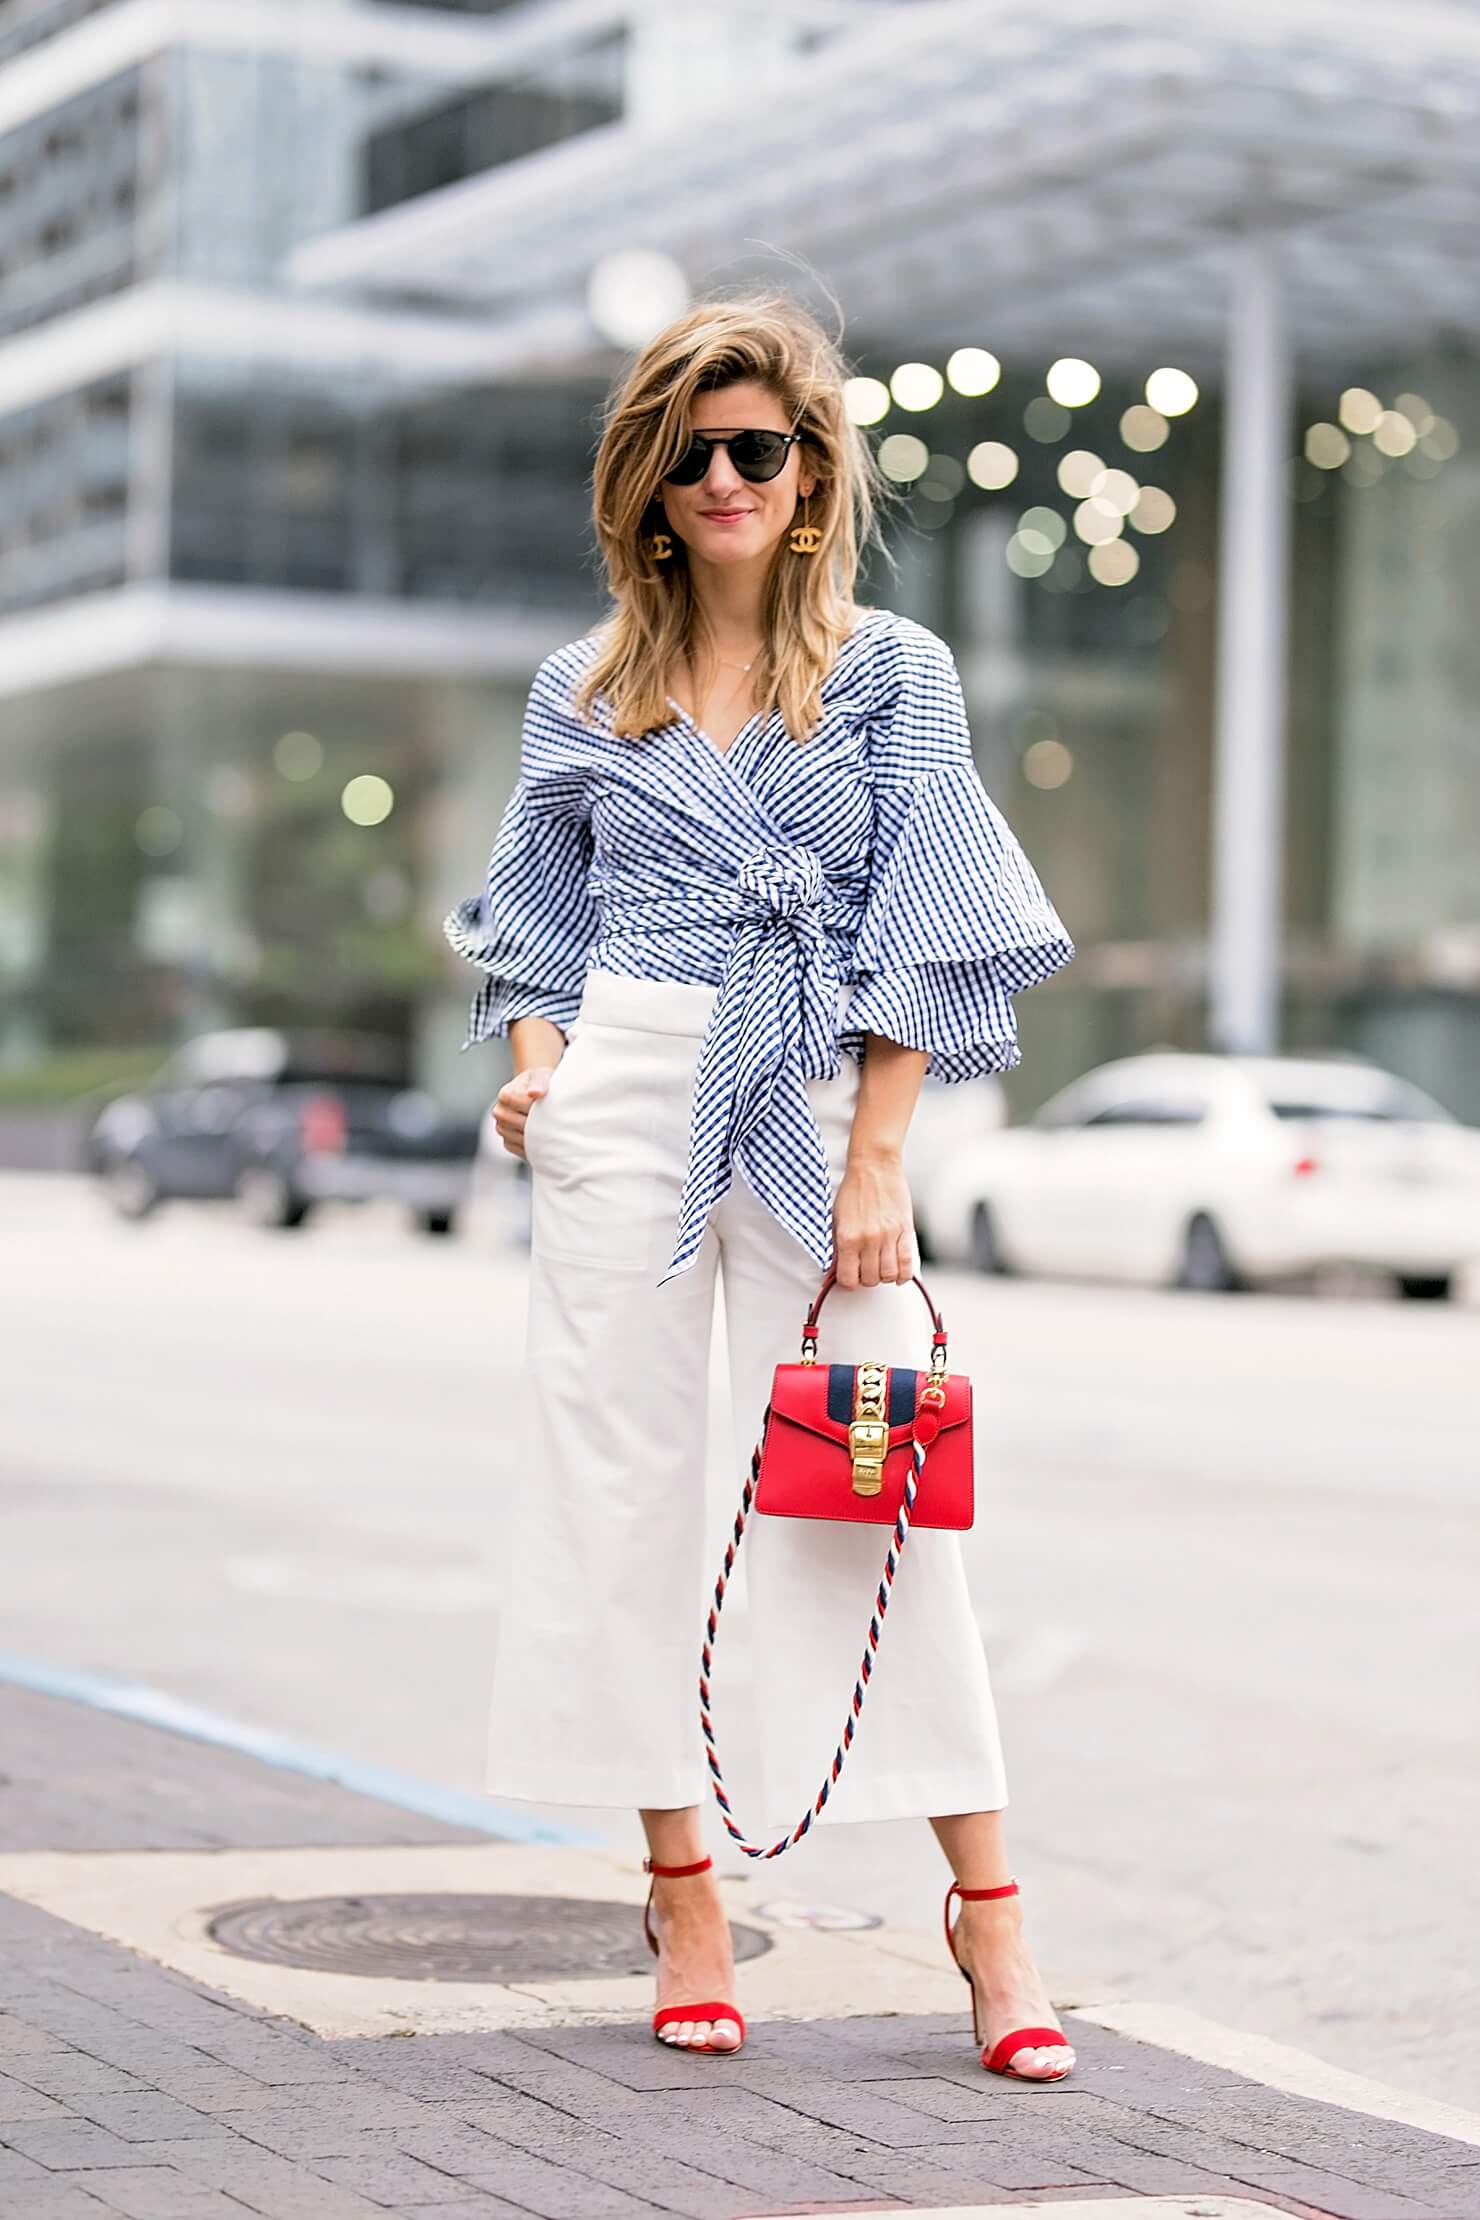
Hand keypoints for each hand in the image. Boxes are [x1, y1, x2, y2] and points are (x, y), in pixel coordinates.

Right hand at [492, 1064, 557, 1159]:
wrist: (540, 1096)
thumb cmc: (541, 1084)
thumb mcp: (542, 1077)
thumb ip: (540, 1082)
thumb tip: (535, 1092)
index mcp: (505, 1094)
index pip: (514, 1101)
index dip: (532, 1104)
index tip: (548, 1103)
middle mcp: (500, 1112)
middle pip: (515, 1122)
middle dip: (535, 1122)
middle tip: (552, 1121)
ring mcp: (502, 1128)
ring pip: (516, 1137)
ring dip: (534, 1136)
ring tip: (549, 1130)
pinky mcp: (509, 1142)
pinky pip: (518, 1149)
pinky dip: (532, 1147)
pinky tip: (543, 1140)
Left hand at [833, 1151, 914, 1287]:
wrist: (874, 1166)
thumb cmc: (854, 1190)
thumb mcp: (836, 1219)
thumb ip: (837, 1247)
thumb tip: (836, 1270)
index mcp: (847, 1237)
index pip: (848, 1279)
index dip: (849, 1281)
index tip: (850, 1277)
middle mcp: (868, 1240)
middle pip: (871, 1280)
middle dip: (867, 1278)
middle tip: (866, 1268)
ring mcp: (888, 1236)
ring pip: (889, 1275)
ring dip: (884, 1276)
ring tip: (881, 1266)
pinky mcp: (905, 1231)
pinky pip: (908, 1264)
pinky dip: (903, 1274)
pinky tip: (898, 1272)